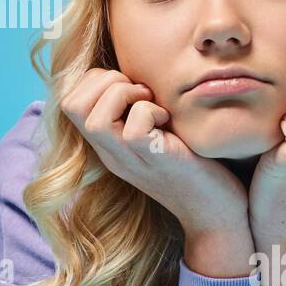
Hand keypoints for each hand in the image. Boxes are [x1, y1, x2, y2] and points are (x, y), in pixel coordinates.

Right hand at [61, 68, 253, 276]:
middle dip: (104, 80)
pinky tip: (167, 119)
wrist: (217, 214)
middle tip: (139, 90)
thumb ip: (137, 108)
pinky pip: (133, 129)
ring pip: (94, 119)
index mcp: (107, 143)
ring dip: (123, 95)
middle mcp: (110, 152)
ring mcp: (129, 160)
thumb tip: (136, 72)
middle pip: (70, 105)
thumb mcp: (155, 133)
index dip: (95, 79)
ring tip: (150, 102)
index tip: (131, 84)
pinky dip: (150, 111)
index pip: (69, 100)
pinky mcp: (154, 161)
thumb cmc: (194, 164)